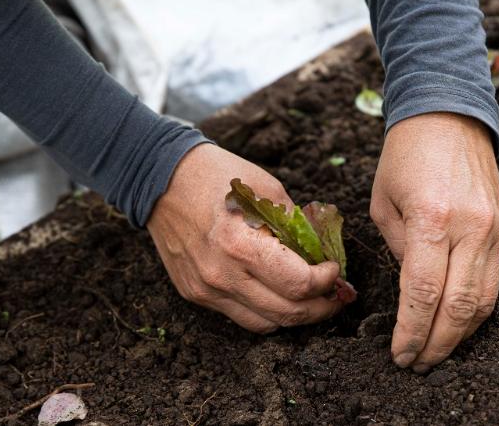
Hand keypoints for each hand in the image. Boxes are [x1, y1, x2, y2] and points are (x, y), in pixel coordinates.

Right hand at [147, 144, 344, 332]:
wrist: (161, 179)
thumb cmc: (217, 176)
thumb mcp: (267, 189)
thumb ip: (296, 225)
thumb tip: (321, 254)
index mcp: (241, 244)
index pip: (299, 284)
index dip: (327, 281)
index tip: (334, 269)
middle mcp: (222, 275)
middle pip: (287, 313)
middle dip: (322, 306)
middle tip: (337, 295)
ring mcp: (206, 289)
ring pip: (266, 323)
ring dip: (296, 315)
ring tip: (312, 299)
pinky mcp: (196, 294)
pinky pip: (241, 315)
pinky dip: (266, 310)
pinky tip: (277, 293)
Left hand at [370, 112, 498, 372]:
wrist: (450, 114)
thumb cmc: (405, 155)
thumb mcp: (383, 201)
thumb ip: (398, 250)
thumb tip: (413, 291)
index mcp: (431, 218)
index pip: (424, 293)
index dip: (411, 331)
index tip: (399, 354)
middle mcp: (470, 228)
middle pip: (458, 307)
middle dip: (436, 344)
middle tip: (416, 364)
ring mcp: (493, 231)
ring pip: (483, 301)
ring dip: (459, 335)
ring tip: (435, 353)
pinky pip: (492, 283)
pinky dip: (475, 311)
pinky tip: (456, 325)